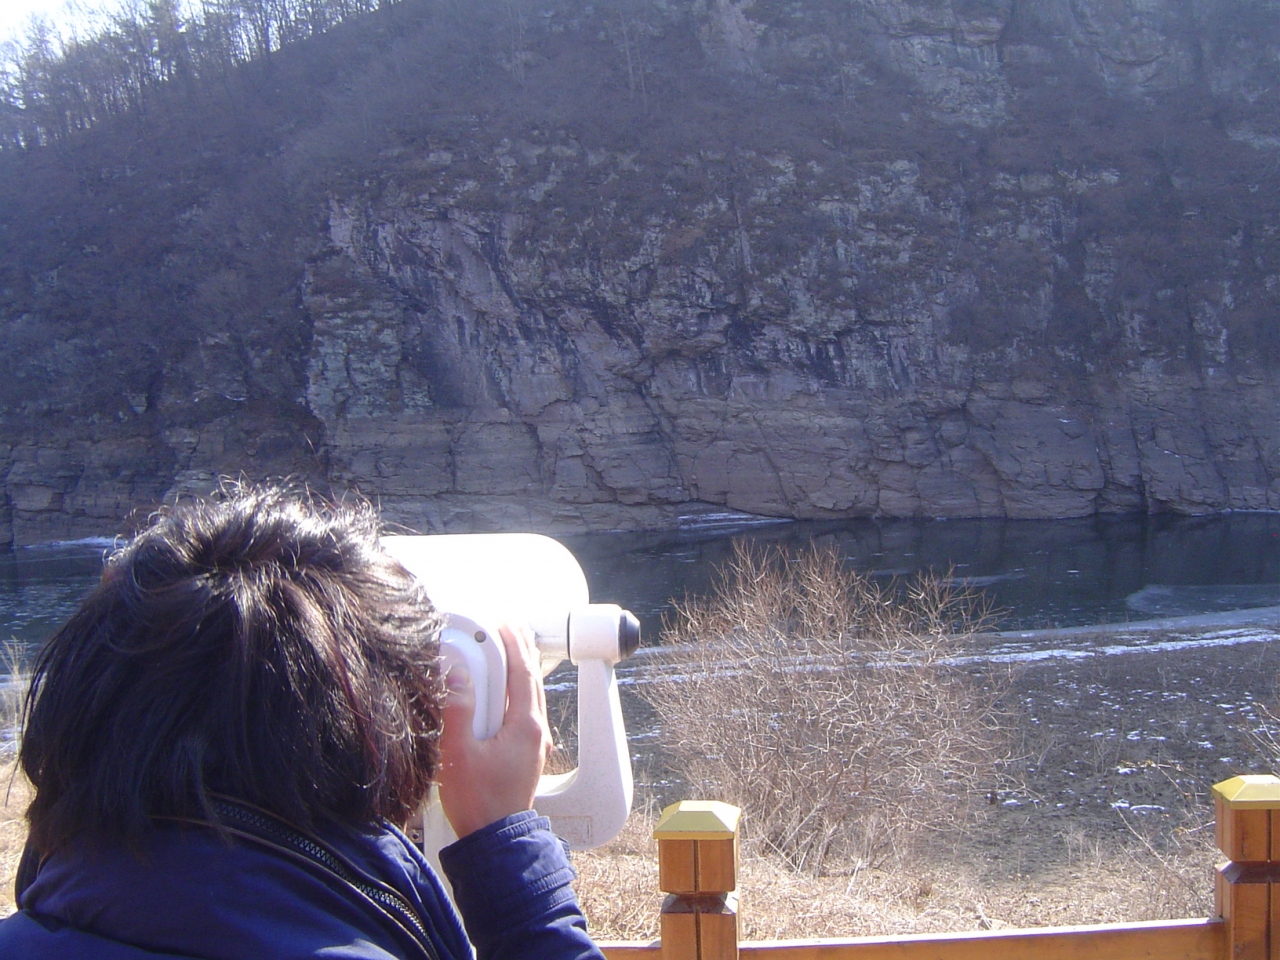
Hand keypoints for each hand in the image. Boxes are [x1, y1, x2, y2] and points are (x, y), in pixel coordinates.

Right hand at [436, 623, 552, 838]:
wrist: (494, 842)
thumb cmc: (478, 804)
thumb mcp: (458, 754)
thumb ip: (457, 710)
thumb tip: (457, 674)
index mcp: (525, 727)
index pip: (521, 673)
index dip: (512, 644)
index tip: (504, 623)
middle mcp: (535, 732)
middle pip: (531, 681)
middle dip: (521, 651)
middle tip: (510, 627)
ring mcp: (534, 744)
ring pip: (530, 697)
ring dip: (519, 671)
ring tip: (507, 650)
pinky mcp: (525, 755)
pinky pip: (524, 712)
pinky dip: (515, 692)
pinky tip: (502, 692)